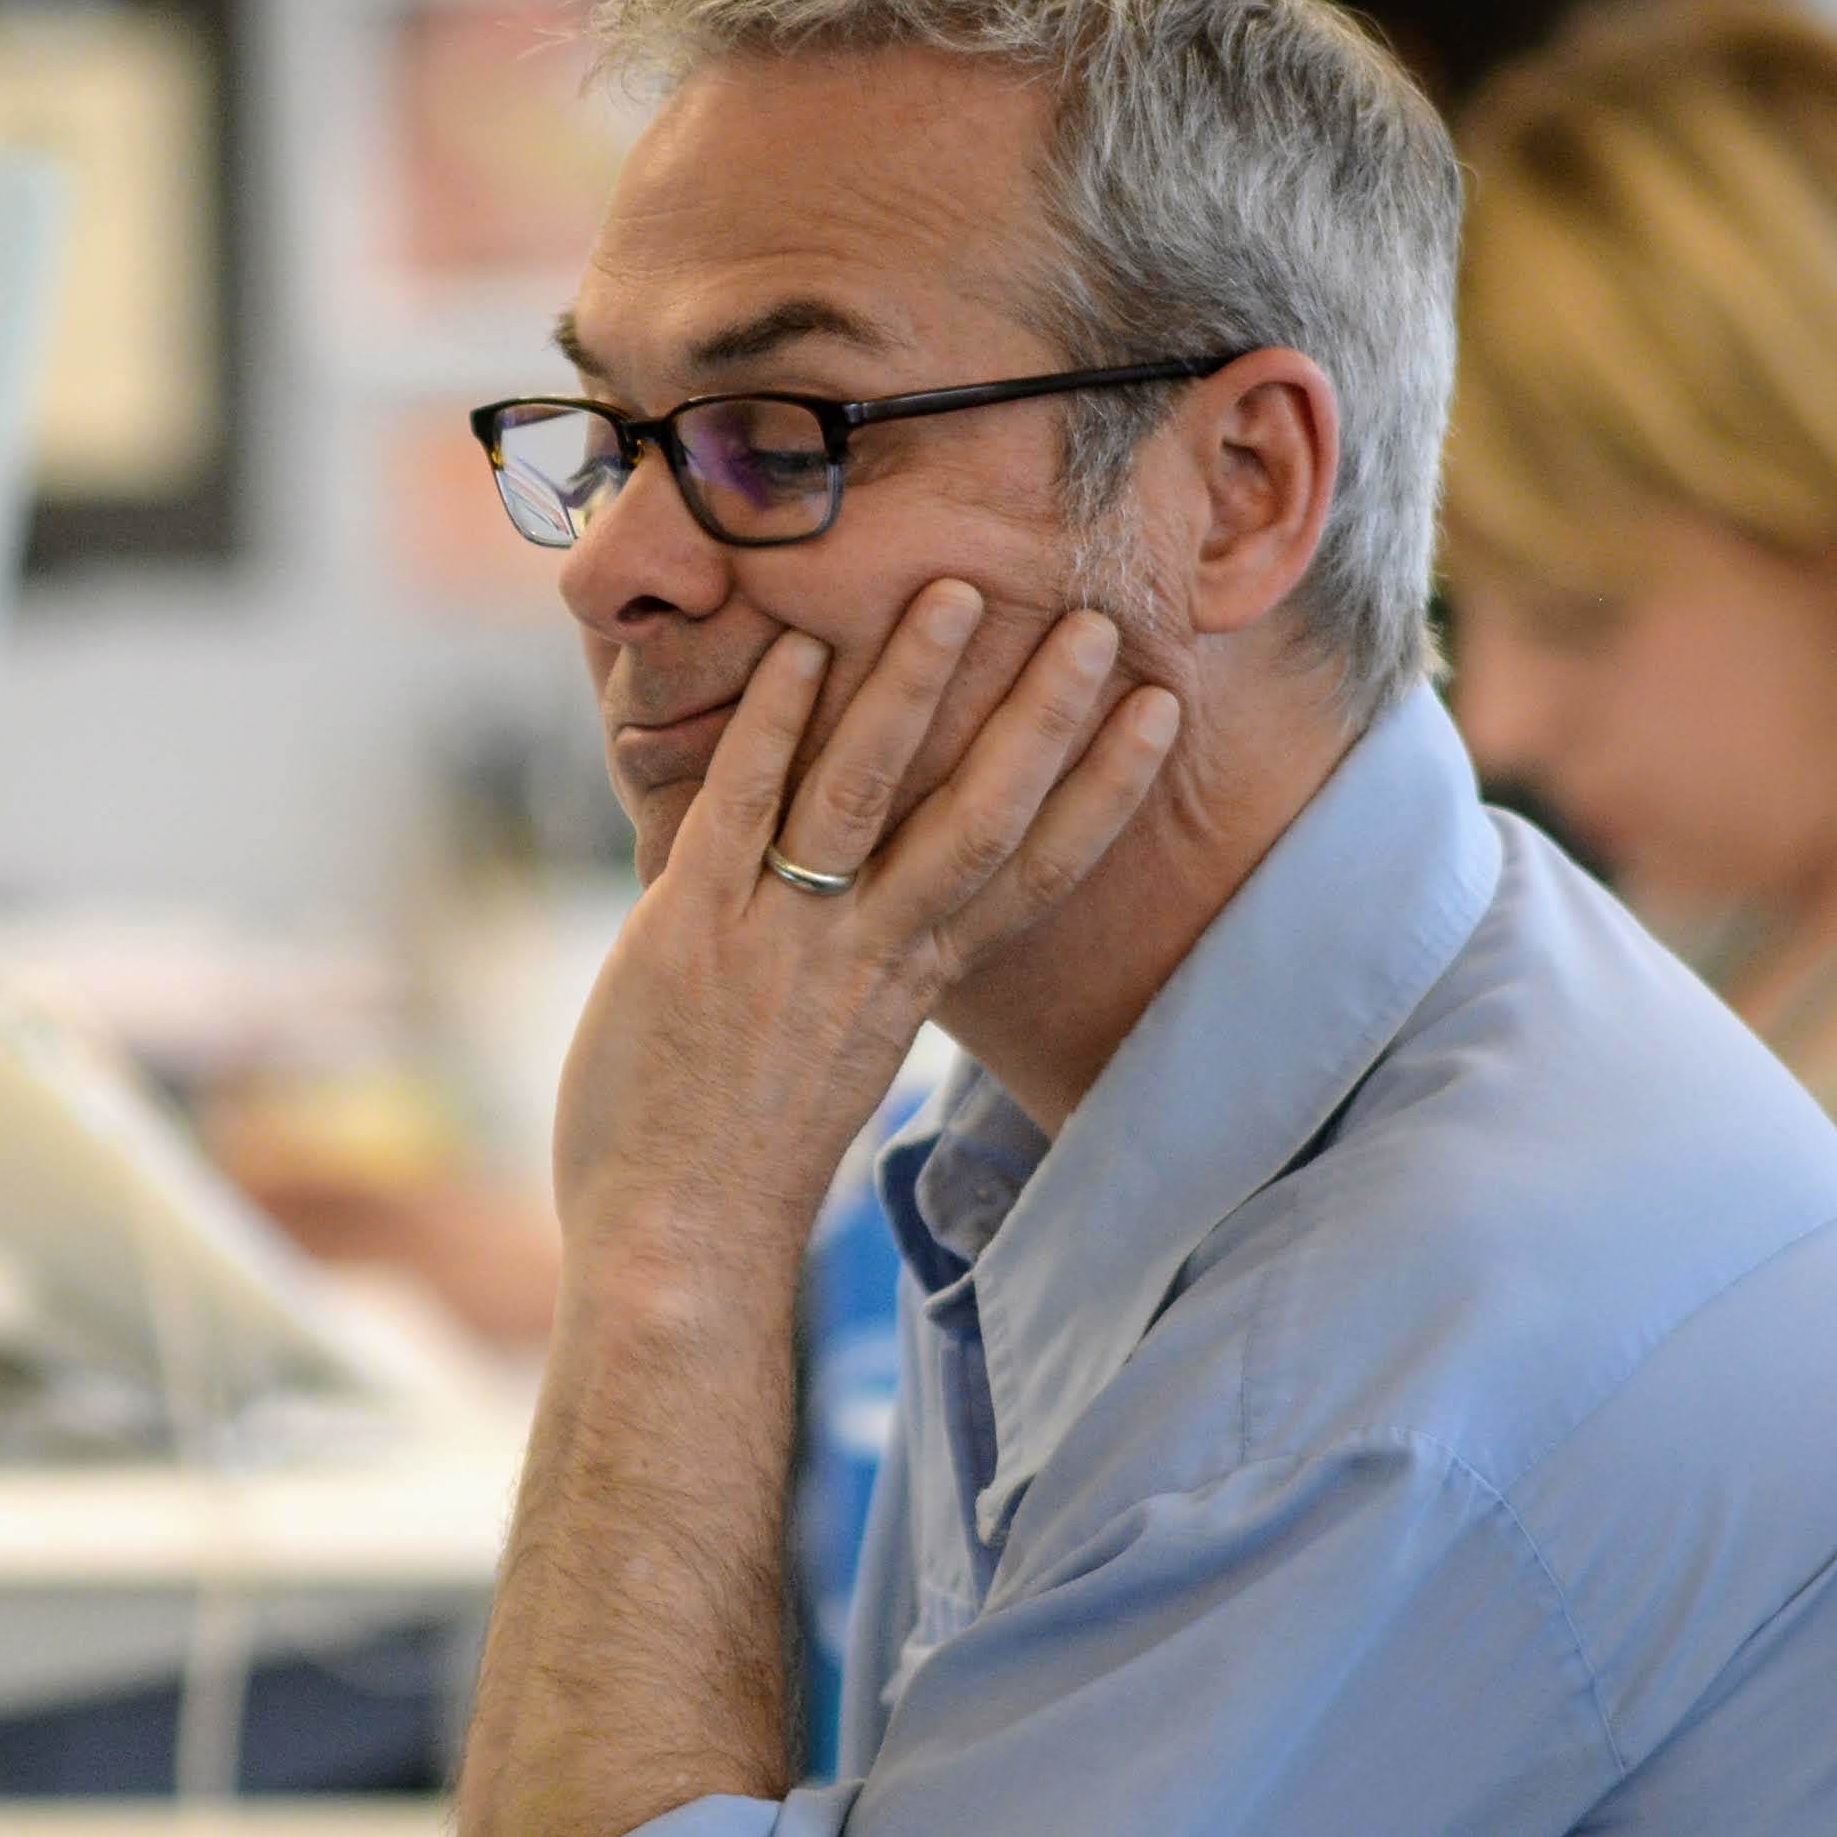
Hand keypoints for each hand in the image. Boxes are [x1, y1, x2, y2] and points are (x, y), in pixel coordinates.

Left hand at [550, 584, 1177, 1290]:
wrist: (676, 1245)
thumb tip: (866, 897)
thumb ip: (857, 968)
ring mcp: (780, 942)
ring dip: (910, 688)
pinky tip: (795, 650)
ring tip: (953, 591)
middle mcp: (865, 957)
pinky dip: (768, 728)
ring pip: (864, 794)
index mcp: (911, 986)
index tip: (1160, 711)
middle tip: (1095, 619)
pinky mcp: (689, 935)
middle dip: (1040, 715)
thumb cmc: (740, 1157)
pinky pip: (740, 810)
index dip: (1103, 789)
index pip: (1033, 874)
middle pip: (977, 818)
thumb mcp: (832, 1053)